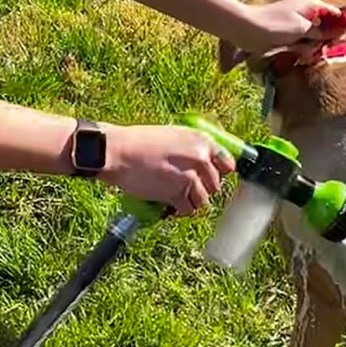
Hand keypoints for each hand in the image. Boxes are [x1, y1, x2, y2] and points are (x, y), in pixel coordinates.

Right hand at [99, 124, 235, 215]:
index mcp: (202, 141)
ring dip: (191, 201)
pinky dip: (179, 211)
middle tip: (185, 189)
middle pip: (215, 185)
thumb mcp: (173, 135)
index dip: (219, 174)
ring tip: (176, 197)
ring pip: (204, 200)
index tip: (211, 179)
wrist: (117, 152)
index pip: (228, 164)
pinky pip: (189, 209)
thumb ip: (192, 149)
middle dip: (202, 189)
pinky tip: (169, 204)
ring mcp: (191, 177)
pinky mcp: (178, 193)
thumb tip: (206, 164)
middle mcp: (201, 158)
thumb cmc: (139, 142)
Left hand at [232, 0, 343, 55]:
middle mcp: (307, 13)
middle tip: (321, 50)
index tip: (343, 41)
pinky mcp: (290, 35)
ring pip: (315, 38)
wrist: (248, 29)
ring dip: (314, 48)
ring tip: (307, 54)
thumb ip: (322, 31)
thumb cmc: (275, 24)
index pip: (335, 14)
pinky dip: (303, 50)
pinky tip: (301, 56)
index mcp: (312, 5)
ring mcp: (298, 24)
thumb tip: (338, 32)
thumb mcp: (302, 28)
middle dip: (326, 40)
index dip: (341, 27)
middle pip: (326, 28)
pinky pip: (304, 44)